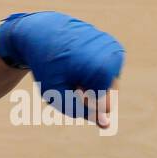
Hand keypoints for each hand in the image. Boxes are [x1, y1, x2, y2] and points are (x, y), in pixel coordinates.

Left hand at [0, 11, 124, 127]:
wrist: (42, 31)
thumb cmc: (47, 65)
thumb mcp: (56, 93)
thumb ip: (81, 111)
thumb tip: (107, 125)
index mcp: (102, 68)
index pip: (103, 105)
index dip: (81, 100)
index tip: (67, 83)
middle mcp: (113, 56)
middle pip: (107, 96)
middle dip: (87, 94)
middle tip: (68, 76)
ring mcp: (115, 48)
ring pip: (108, 84)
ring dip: (89, 84)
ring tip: (71, 70)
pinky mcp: (112, 45)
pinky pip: (107, 72)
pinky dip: (92, 73)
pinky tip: (77, 62)